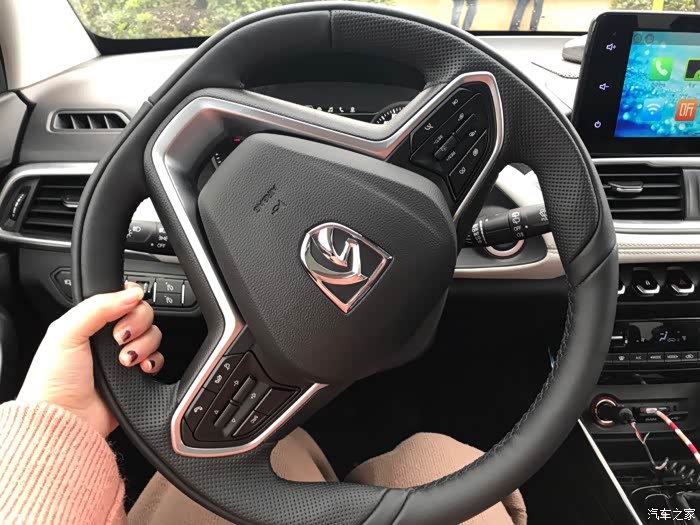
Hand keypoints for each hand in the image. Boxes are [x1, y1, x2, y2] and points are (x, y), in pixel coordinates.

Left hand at [17, 283, 163, 436]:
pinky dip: (154, 361)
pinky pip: (158, 359)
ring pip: (153, 335)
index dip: (128, 300)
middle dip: (137, 324)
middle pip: (142, 313)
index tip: (120, 313)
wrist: (65, 420)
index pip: (121, 297)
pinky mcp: (136, 376)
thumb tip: (133, 292)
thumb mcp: (66, 332)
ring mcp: (124, 356)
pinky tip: (141, 368)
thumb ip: (98, 306)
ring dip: (144, 344)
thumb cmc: (54, 381)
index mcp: (90, 322)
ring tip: (125, 360)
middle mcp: (108, 337)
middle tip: (119, 339)